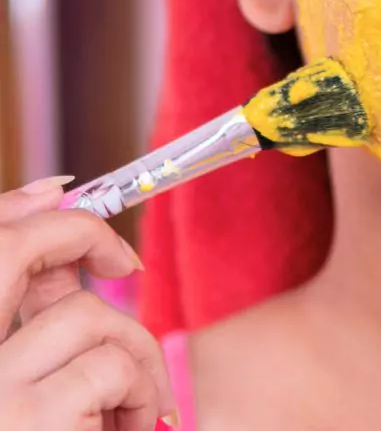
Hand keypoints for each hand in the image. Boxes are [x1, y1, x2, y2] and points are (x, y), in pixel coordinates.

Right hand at [0, 178, 177, 429]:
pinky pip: (113, 364)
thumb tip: (55, 223)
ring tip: (135, 408)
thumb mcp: (28, 386)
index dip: (17, 208)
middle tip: (127, 266)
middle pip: (13, 252)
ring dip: (131, 354)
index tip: (69, 199)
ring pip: (88, 315)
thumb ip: (29, 321)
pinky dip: (141, 393)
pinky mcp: (31, 422)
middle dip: (80, 238)